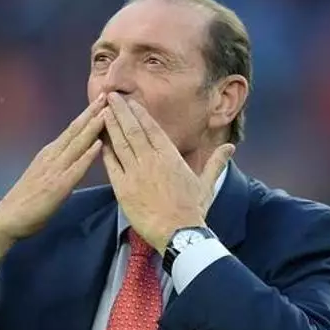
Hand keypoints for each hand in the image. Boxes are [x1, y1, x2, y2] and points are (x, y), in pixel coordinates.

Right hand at [0, 94, 106, 272]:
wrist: (9, 218)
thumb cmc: (28, 201)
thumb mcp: (44, 174)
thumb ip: (60, 164)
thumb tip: (76, 155)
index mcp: (50, 153)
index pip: (72, 129)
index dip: (88, 114)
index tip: (102, 99)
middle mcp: (53, 156)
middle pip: (76, 130)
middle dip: (93, 112)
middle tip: (109, 94)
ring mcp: (55, 169)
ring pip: (77, 144)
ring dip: (93, 127)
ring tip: (108, 111)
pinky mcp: (58, 186)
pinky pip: (76, 168)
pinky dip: (87, 156)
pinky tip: (98, 145)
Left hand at [100, 92, 233, 253]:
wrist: (179, 233)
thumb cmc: (193, 210)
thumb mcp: (206, 183)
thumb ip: (215, 162)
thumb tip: (231, 147)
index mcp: (170, 156)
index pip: (151, 128)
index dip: (139, 112)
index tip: (129, 101)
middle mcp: (152, 160)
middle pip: (133, 130)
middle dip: (121, 111)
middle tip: (110, 96)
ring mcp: (136, 173)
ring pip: (120, 143)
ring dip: (111, 125)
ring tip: (102, 110)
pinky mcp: (123, 188)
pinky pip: (111, 165)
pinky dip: (105, 150)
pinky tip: (98, 139)